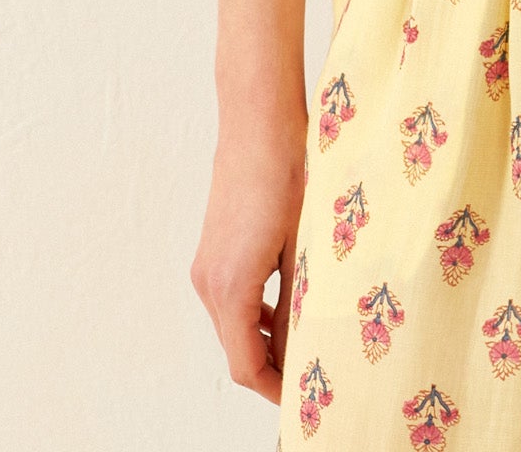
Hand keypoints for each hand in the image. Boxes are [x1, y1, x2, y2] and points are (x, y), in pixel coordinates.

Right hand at [191, 106, 307, 404]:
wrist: (258, 121)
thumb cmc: (287, 173)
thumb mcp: (304, 243)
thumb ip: (298, 302)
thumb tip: (301, 348)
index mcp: (230, 288)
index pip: (247, 366)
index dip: (275, 390)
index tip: (305, 400)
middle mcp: (209, 282)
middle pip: (238, 349)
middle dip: (272, 369)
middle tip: (314, 375)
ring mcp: (206, 266)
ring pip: (234, 324)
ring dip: (265, 340)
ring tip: (308, 342)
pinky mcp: (212, 250)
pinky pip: (232, 299)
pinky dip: (256, 313)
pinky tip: (289, 306)